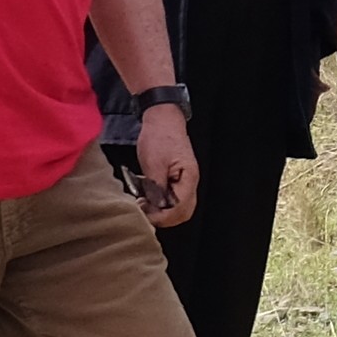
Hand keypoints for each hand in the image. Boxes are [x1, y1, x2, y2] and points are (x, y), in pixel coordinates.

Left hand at [131, 104, 198, 227]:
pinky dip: (162, 203)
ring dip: (163, 212)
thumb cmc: (159, 137)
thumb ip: (156, 188)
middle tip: (146, 214)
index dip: (162, 216)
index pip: (180, 208)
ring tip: (145, 206)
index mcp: (188, 177)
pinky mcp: (177, 178)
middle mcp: (190, 181)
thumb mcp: (153, 163)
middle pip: (183, 212)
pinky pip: (174, 198)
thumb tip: (155, 208)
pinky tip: (148, 198)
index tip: (145, 215)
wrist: (162, 119)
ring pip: (179, 207)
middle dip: (165, 218)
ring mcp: (185, 180)